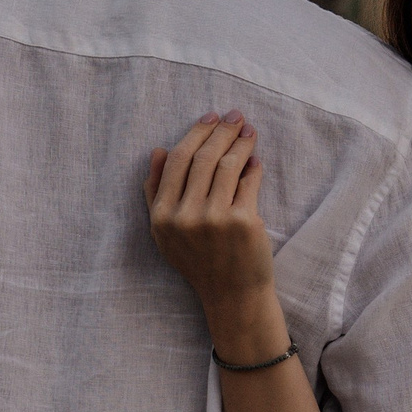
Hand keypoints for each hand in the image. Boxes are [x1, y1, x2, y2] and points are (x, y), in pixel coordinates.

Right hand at [145, 115, 283, 360]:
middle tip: (235, 116)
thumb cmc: (199, 260)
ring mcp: (215, 219)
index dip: (195, 134)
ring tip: (249, 131)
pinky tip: (255, 159)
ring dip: (240, 143)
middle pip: (203, 158)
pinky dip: (253, 167)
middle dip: (221, 131)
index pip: (177, 161)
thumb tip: (159, 150)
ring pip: (227, 165)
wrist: (231, 295)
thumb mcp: (165, 231)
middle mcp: (185, 216)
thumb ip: (156, 192)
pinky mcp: (243, 222)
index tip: (210, 117)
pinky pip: (248, 182)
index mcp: (162, 216)